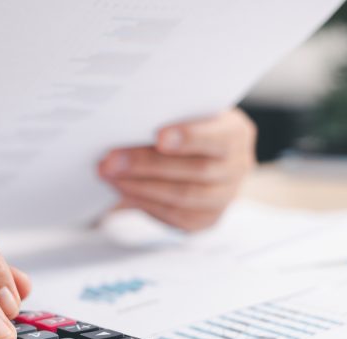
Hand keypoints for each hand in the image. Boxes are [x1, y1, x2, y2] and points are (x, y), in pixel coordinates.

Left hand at [98, 108, 256, 230]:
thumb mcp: (184, 112)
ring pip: (183, 196)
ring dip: (140, 186)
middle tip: (111, 160)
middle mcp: (237, 166)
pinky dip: (145, 202)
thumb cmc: (185, 125)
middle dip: (148, 164)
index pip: (219, 137)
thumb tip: (127, 122)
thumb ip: (167, 116)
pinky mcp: (207, 218)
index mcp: (236, 133)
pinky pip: (175, 215)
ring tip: (109, 175)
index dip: (190, 137)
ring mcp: (225, 196)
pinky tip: (122, 191)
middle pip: (196, 170)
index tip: (159, 137)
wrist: (198, 152)